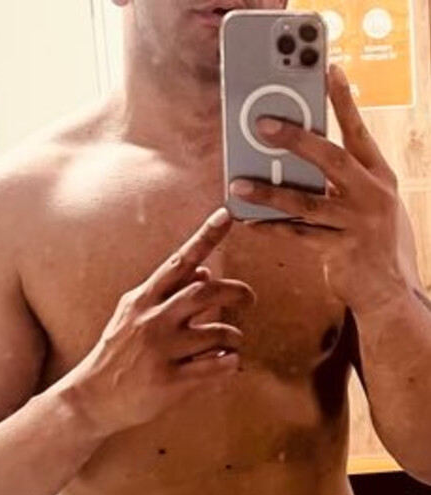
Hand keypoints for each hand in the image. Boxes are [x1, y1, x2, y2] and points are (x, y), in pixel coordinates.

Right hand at [75, 208, 255, 435]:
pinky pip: (216, 368)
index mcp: (142, 301)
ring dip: (234, 335)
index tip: (226, 214)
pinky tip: (229, 363)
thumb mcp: (132, 315)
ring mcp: (161, 352)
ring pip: (217, 333)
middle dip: (236, 292)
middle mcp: (151, 322)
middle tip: (250, 299)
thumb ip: (166, 293)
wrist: (91, 397)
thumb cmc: (116, 353)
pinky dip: (230, 363)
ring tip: (233, 341)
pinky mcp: (170, 383)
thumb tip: (203, 272)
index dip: (205, 237)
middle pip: (205, 294)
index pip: (178, 262)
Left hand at [230, 65, 409, 314]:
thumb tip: (295, 164)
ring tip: (238, 184)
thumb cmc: (372, 242)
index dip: (344, 101)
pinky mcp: (340, 252)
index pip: (359, 132)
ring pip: (306, 203)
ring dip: (268, 193)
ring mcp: (358, 225)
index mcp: (380, 178)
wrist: (389, 292)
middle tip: (262, 124)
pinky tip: (248, 221)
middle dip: (295, 139)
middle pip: (331, 159)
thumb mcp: (369, 205)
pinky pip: (297, 236)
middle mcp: (372, 196)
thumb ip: (341, 184)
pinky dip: (270, 228)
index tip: (328, 70)